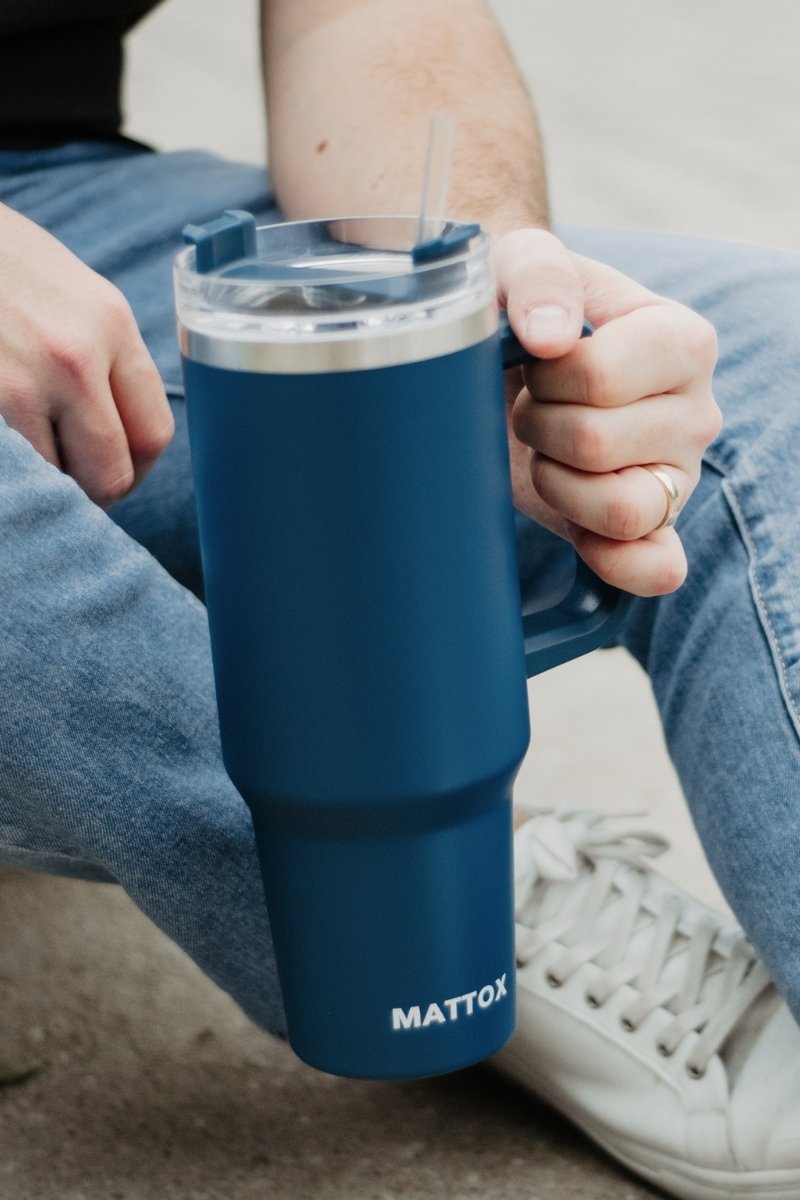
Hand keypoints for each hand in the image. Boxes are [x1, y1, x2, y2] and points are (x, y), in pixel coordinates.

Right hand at [0, 204, 173, 506]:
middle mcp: (77, 357)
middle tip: (72, 480)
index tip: (113, 468)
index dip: (135, 466)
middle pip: (114, 473)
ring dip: (51, 481)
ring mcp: (24, 383)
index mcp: (111, 324)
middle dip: (95, 489)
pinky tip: (10, 445)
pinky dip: (19, 472)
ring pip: (61, 482)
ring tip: (34, 449)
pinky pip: (20, 468)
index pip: (154, 432)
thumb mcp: (71, 290)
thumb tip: (120, 423)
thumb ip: (103, 353)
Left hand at [493, 229, 721, 596]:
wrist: (515, 353)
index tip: (537, 359)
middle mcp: (695, 413)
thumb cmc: (528, 307)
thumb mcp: (523, 261)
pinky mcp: (654, 528)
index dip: (545, 378)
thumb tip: (549, 336)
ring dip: (557, 485)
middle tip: (533, 406)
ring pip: (621, 511)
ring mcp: (678, 476)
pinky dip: (616, 563)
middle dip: (540, 427)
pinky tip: (580, 532)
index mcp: (682, 340)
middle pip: (598, 446)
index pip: (600, 380)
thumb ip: (539, 274)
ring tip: (548, 451)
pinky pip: (655, 568)